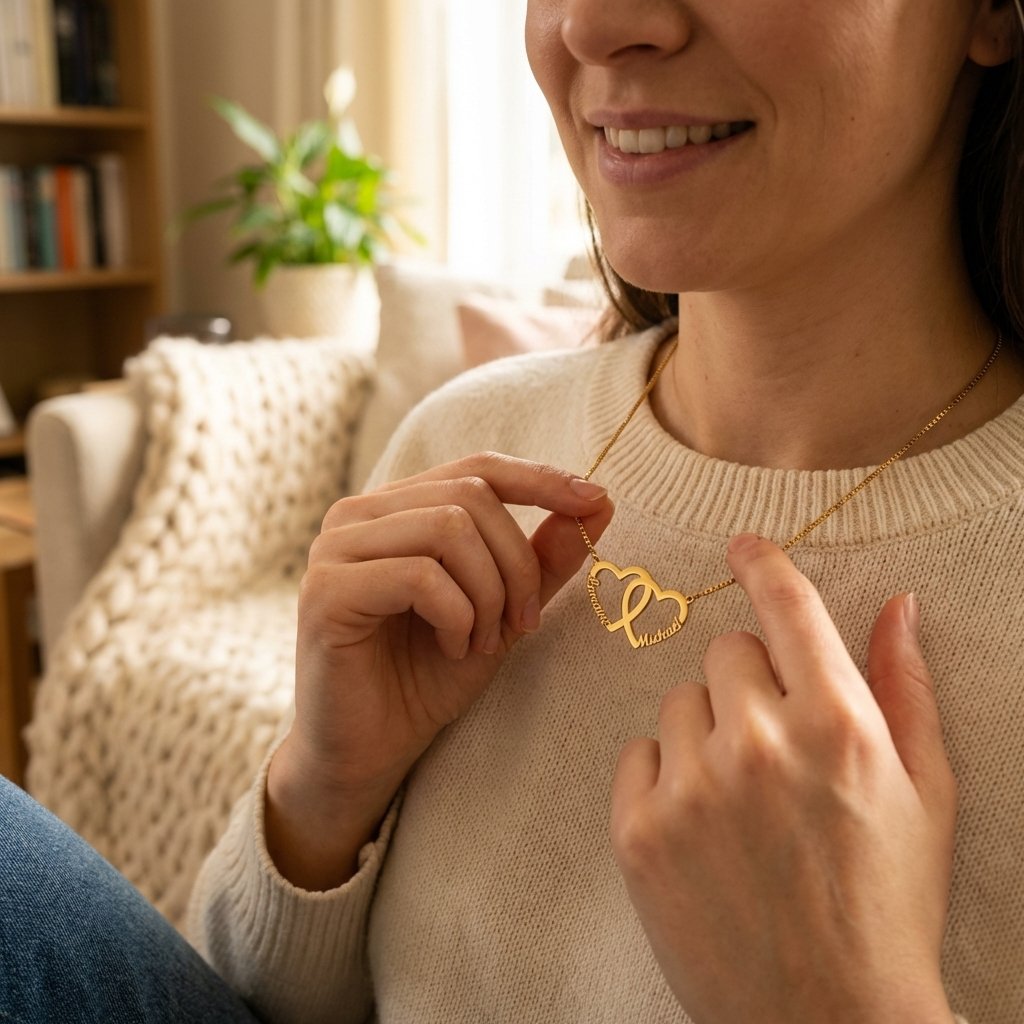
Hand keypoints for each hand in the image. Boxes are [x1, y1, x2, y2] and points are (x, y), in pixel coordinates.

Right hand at [267, 452, 612, 887]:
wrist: (368, 752)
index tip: (595, 502)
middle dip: (517, 564)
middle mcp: (358, 515)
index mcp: (397, 509)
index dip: (540, 479)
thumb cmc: (427, 679)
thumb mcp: (501, 613)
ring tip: (483, 642)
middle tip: (522, 624)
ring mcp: (335, 548)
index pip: (477, 469)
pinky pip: (420, 576)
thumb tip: (599, 503)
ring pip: (448, 530)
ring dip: (488, 594)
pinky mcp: (326, 590)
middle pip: (470, 499)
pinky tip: (454, 649)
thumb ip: (542, 559)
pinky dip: (457, 616)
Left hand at [610, 534, 957, 1023]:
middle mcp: (760, 742)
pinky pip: (638, 754)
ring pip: (678, 701)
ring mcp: (692, 786)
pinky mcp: (639, 830)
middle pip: (725, 652)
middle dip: (748, 683)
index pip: (787, 607)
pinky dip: (664, 777)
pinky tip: (701, 829)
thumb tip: (898, 604)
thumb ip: (904, 687)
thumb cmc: (888, 904)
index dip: (763, 565)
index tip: (742, 546)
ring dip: (705, 732)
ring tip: (740, 802)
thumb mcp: (923, 793)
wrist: (829, 1020)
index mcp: (837, 724)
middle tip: (772, 748)